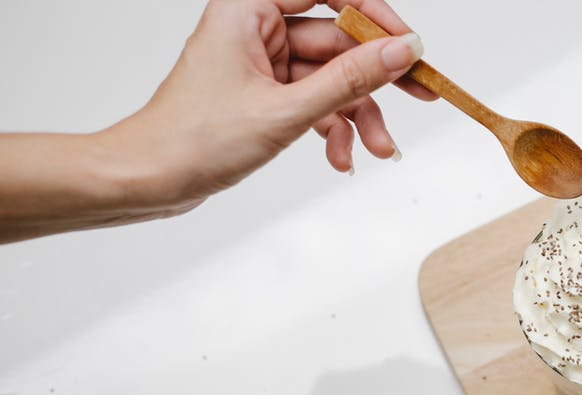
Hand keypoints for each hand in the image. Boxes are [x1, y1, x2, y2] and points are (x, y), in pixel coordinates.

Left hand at [102, 0, 431, 212]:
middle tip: (422, 93)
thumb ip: (350, 79)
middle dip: (377, 79)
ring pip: (332, 78)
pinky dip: (334, 128)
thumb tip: (401, 50)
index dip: (374, 14)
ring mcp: (262, 63)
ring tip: (377, 149)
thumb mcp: (286, 111)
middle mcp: (256, 28)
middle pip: (338, 40)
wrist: (149, 180)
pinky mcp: (265, 94)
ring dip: (359, 115)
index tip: (408, 43)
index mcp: (248, 8)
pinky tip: (342, 157)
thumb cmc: (191, 138)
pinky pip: (316, 102)